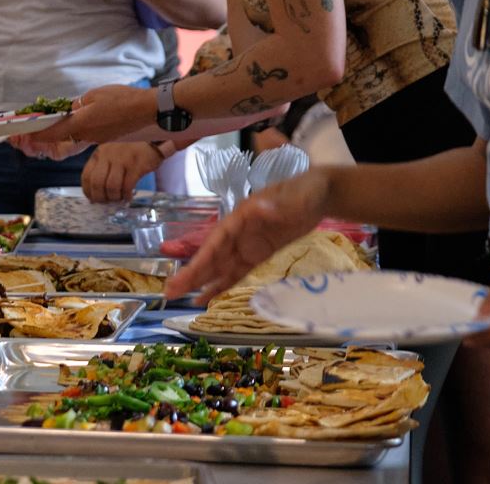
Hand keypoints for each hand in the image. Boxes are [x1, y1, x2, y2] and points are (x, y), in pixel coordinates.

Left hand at [14, 84, 156, 153]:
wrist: (150, 111)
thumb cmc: (124, 99)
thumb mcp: (95, 96)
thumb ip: (77, 105)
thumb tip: (64, 110)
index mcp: (81, 125)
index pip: (51, 132)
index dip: (35, 134)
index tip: (21, 133)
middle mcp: (86, 136)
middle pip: (58, 137)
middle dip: (42, 135)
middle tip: (28, 132)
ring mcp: (95, 139)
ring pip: (69, 137)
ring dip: (55, 133)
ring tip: (45, 126)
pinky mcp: (103, 138)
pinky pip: (81, 136)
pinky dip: (70, 132)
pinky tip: (69, 123)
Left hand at [81, 142, 164, 201]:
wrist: (153, 142)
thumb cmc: (131, 152)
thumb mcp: (111, 155)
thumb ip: (102, 170)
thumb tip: (95, 194)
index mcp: (99, 153)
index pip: (86, 176)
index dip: (88, 191)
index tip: (93, 200)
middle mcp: (107, 155)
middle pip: (97, 183)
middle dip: (100, 197)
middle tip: (107, 203)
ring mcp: (121, 159)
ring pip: (111, 186)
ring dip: (114, 197)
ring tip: (119, 199)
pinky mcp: (136, 165)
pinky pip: (127, 186)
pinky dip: (126, 195)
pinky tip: (129, 197)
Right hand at [163, 167, 332, 301]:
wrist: (319, 196)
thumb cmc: (304, 191)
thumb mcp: (294, 195)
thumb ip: (277, 203)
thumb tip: (261, 208)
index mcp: (241, 217)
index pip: (217, 240)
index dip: (201, 258)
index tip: (186, 273)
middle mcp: (238, 233)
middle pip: (211, 256)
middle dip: (191, 274)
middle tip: (170, 291)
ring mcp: (246, 245)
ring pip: (219, 267)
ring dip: (201, 282)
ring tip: (181, 298)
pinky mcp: (257, 256)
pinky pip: (236, 273)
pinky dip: (222, 285)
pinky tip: (208, 297)